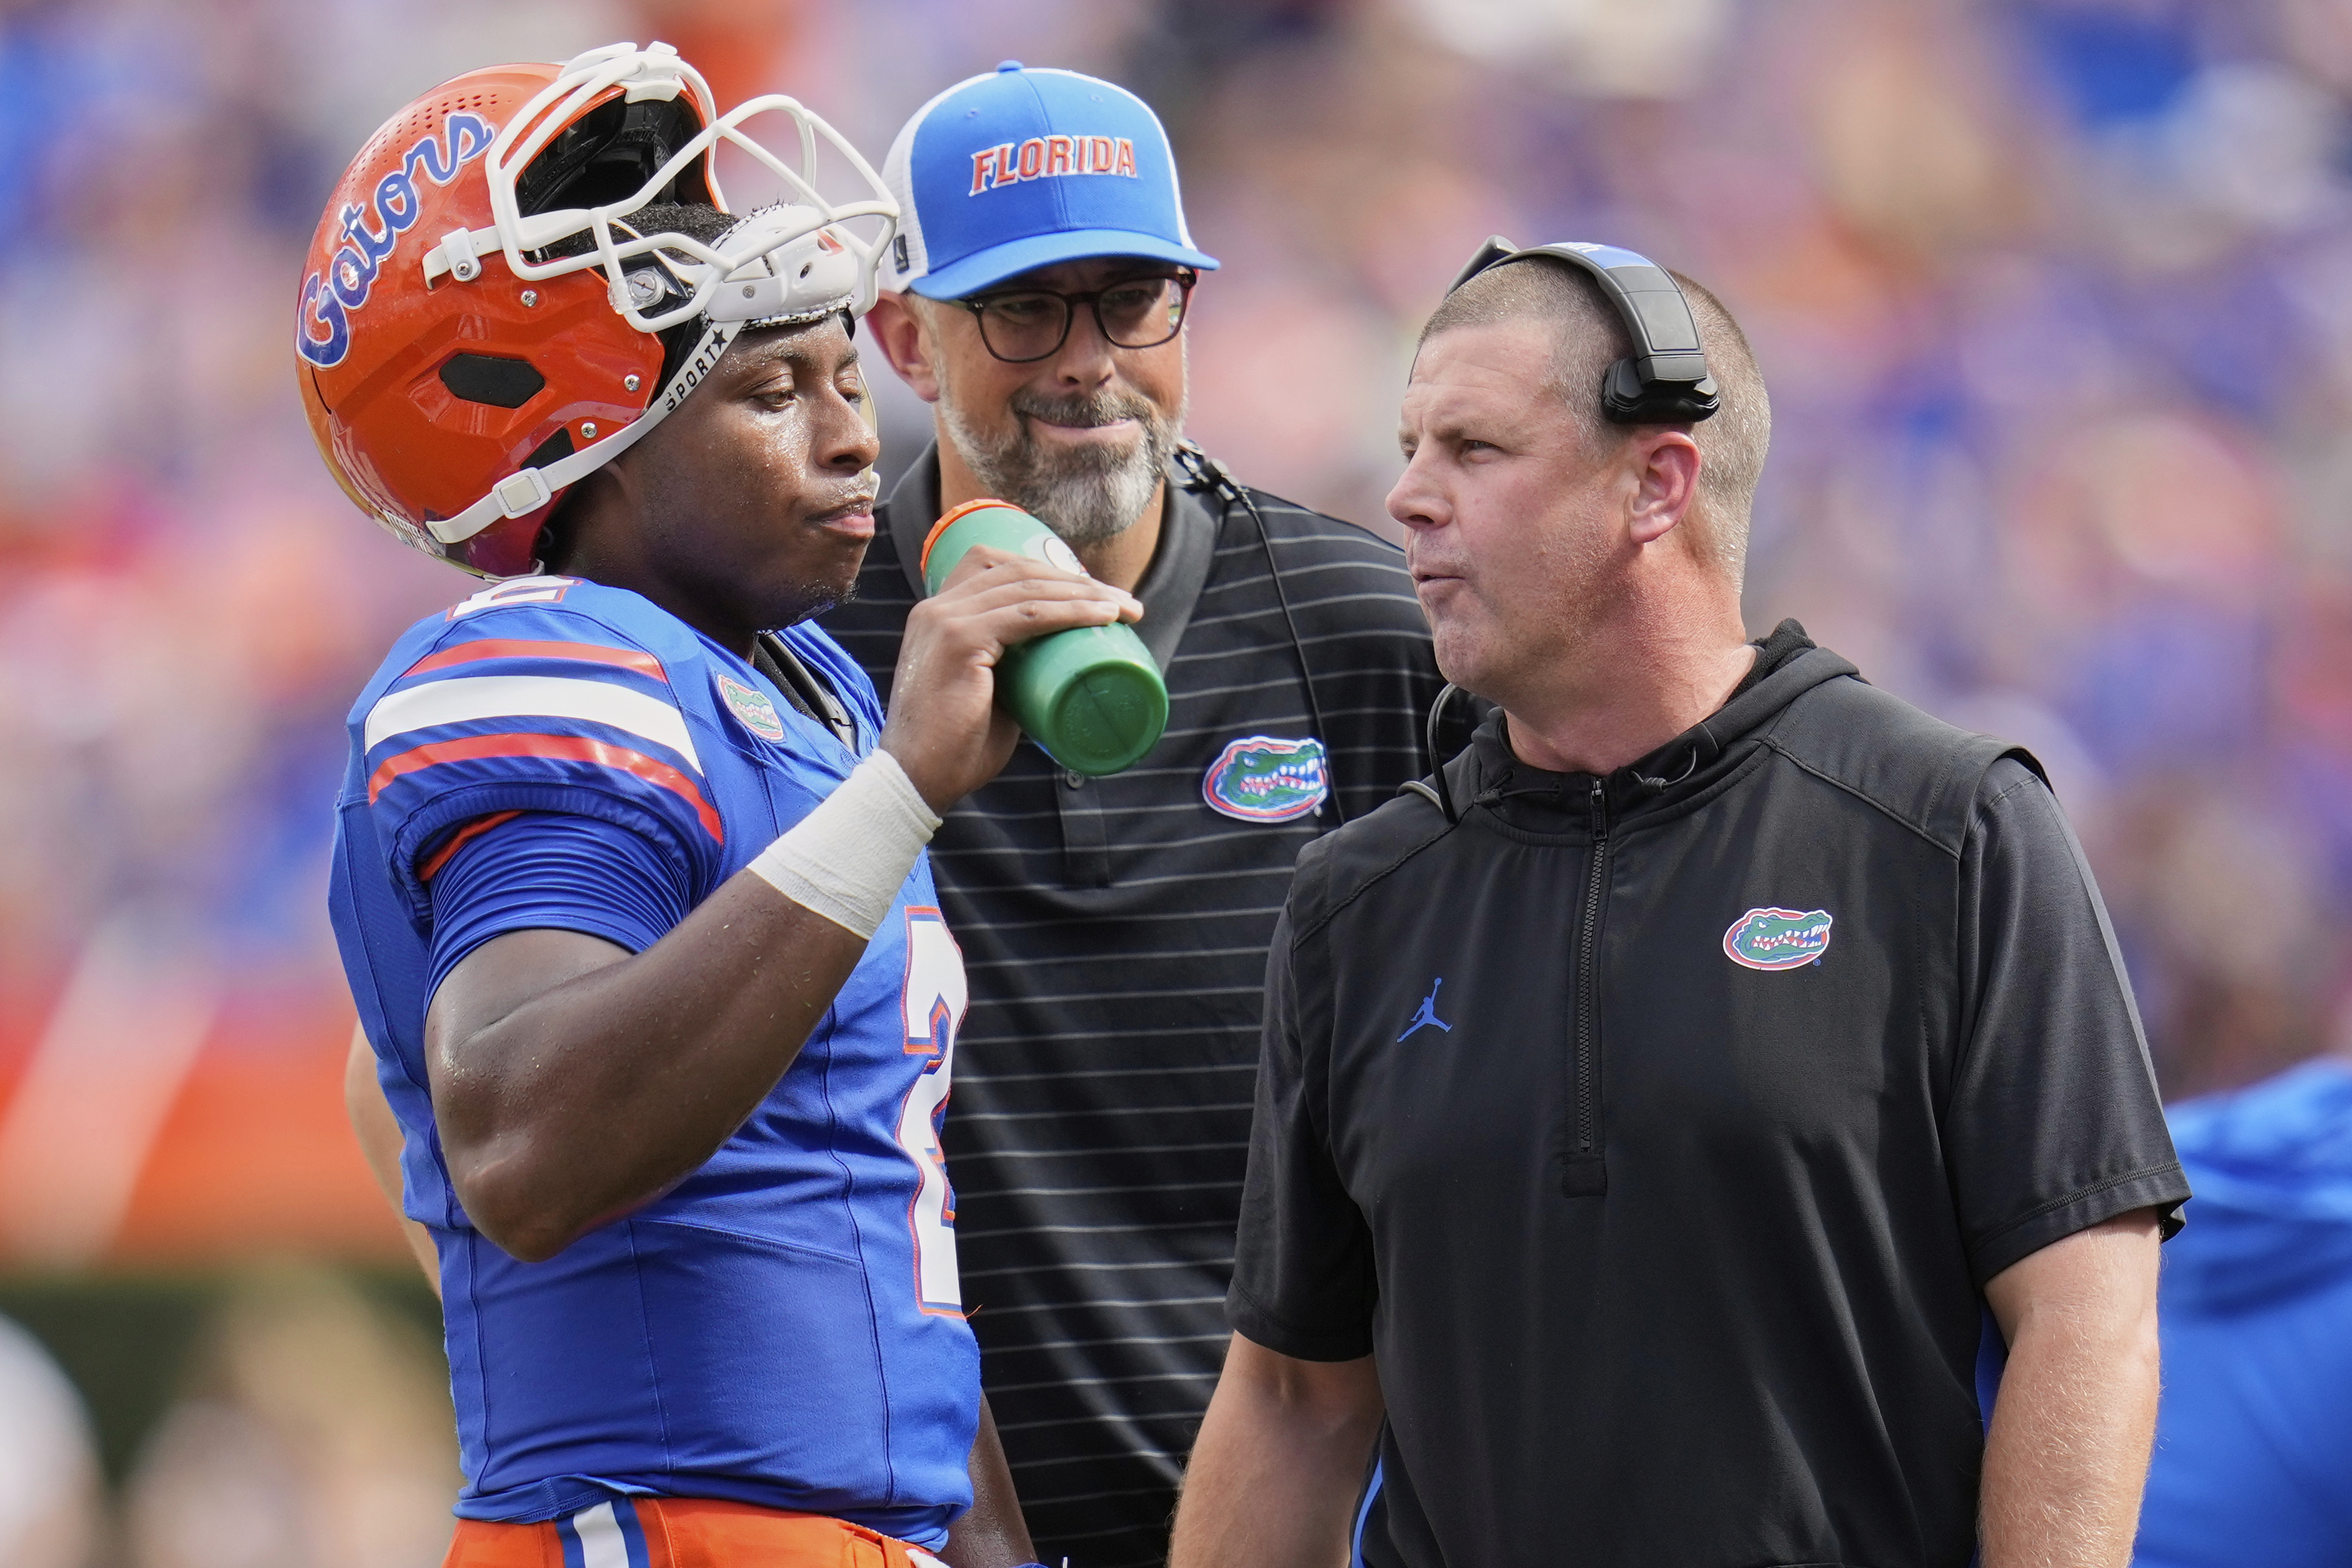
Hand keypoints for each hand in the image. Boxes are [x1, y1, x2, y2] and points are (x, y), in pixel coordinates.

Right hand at [881, 544, 1139, 812]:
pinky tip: (1102, 617)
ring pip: (1028, 587)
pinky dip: (1071, 611)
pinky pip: (1028, 615)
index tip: (1092, 594)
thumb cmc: (956, 749)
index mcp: (938, 615)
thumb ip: (1013, 675)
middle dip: (1077, 580)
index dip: (1049, 572)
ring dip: (1084, 593)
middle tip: (1122, 604)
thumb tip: (1058, 673)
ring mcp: (945, 620)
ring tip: (1125, 610)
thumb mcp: (988, 696)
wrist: (917, 780)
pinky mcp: (959, 640)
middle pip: (1018, 570)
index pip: (997, 567)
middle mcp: (937, 608)